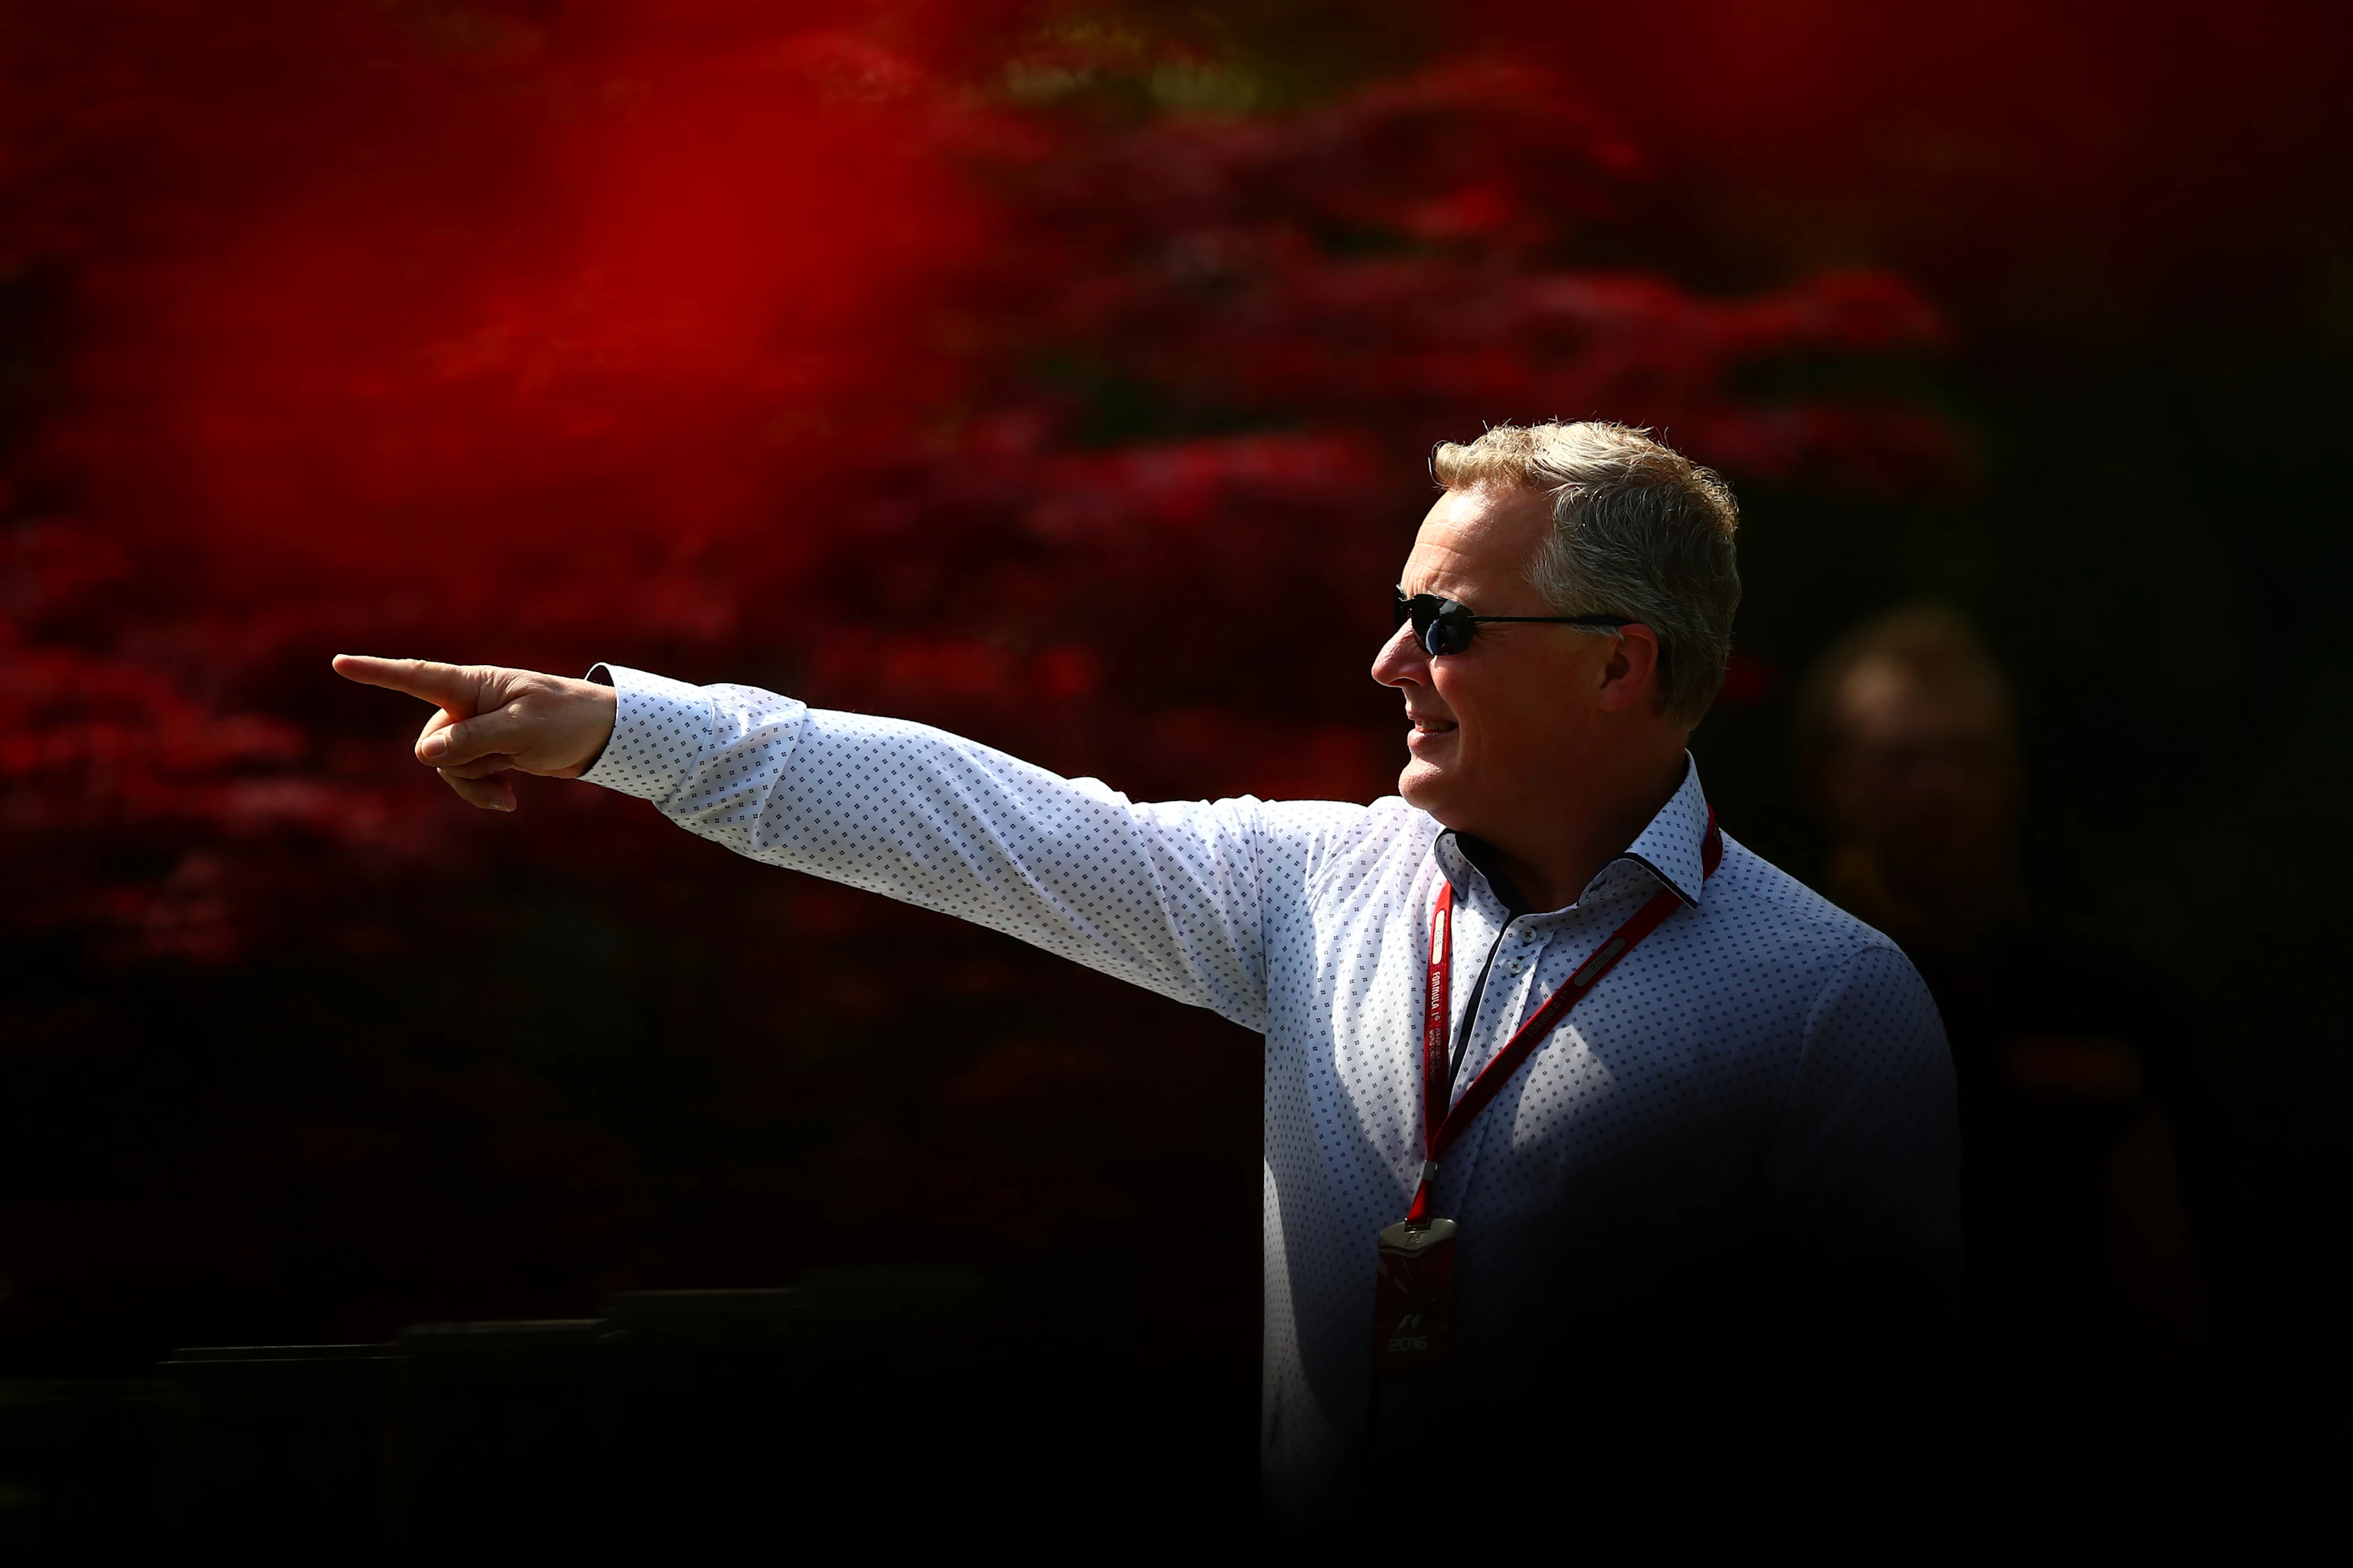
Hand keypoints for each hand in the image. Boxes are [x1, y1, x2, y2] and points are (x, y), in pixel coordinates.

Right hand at [331, 655, 617, 811]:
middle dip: (458, 764)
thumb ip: (471, 740)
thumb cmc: (567, 720)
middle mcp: (468, 705)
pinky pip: (466, 777)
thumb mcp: (521, 730)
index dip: (377, 673)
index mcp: (474, 685)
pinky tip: (511, 800)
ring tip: (510, 791)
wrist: (603, 736)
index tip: (339, 663)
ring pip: (446, 765)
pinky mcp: (489, 752)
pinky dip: (483, 791)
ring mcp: (477, 730)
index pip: (417, 677)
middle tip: (502, 764)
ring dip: (473, 783)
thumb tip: (424, 752)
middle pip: (432, 742)